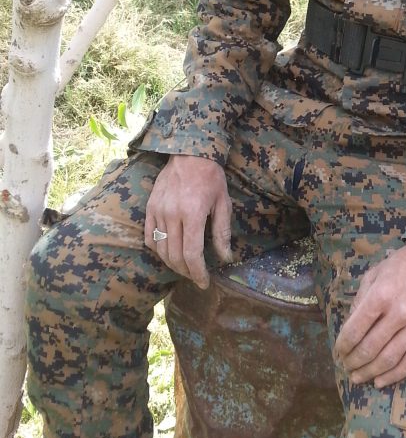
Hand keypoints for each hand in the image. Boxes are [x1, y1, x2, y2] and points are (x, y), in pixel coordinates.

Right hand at [145, 155, 231, 288]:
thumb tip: (225, 258)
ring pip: (160, 249)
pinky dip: (157, 250)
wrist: (190, 154)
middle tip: (196, 276)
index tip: (204, 282)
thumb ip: (222, 232)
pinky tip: (167, 253)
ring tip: (184, 267)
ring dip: (172, 263)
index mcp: (192, 214)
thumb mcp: (223, 203)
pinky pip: (149, 237)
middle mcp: (172, 215)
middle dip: (187, 272)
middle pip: (175, 256)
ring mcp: (158, 211)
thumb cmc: (211, 177)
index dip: (198, 273)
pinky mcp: (150, 208)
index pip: (192, 254)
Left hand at [334, 245, 405, 387]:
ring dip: (370, 372)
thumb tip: (348, 329)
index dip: (342, 345)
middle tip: (345, 366)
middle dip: (353, 362)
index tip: (338, 351)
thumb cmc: (400, 266)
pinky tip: (380, 382)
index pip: (354, 330)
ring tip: (358, 377)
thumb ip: (360, 302)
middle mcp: (398, 313)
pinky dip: (394, 376)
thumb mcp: (373, 275)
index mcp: (380, 296)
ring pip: (389, 359)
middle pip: (370, 349)